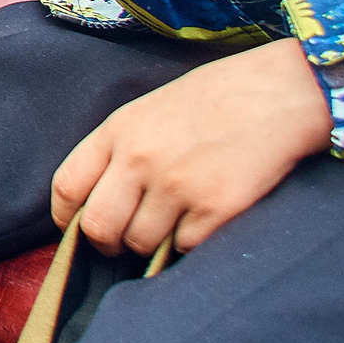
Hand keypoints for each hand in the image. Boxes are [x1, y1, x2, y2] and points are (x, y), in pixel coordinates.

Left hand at [51, 38, 330, 255]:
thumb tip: (97, 200)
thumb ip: (120, 150)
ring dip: (151, 245)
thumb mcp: (150, 110)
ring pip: (141, 244)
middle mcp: (140, 160)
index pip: (67, 186)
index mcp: (118, 131)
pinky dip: (190, 243)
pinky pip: (183, 248)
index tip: (76, 227)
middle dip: (106, 244)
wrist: (278, 94)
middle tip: (123, 242)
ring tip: (171, 223)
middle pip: (98, 227)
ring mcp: (176, 186)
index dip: (66, 217)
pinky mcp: (214, 210)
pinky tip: (204, 219)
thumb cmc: (215, 99)